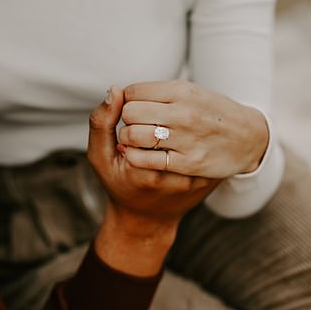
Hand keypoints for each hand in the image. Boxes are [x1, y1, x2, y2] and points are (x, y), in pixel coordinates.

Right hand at [88, 86, 219, 275]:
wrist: (148, 220)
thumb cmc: (120, 185)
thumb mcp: (100, 158)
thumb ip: (101, 123)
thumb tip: (115, 89)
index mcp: (145, 171)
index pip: (142, 118)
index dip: (133, 113)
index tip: (129, 124)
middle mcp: (175, 175)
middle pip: (169, 119)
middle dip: (155, 115)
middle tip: (148, 126)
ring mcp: (197, 177)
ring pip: (190, 126)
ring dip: (177, 119)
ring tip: (164, 129)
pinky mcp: (210, 174)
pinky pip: (203, 140)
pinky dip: (191, 131)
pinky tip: (180, 135)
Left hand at [118, 80, 268, 178]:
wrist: (248, 139)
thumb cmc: (213, 113)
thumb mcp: (191, 92)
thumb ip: (158, 92)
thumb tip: (120, 93)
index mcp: (182, 90)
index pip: (132, 92)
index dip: (128, 101)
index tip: (136, 109)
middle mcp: (183, 112)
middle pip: (129, 112)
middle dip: (127, 120)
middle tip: (136, 125)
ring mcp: (186, 138)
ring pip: (133, 135)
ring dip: (128, 139)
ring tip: (136, 140)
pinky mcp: (188, 163)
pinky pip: (145, 159)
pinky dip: (134, 156)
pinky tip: (138, 154)